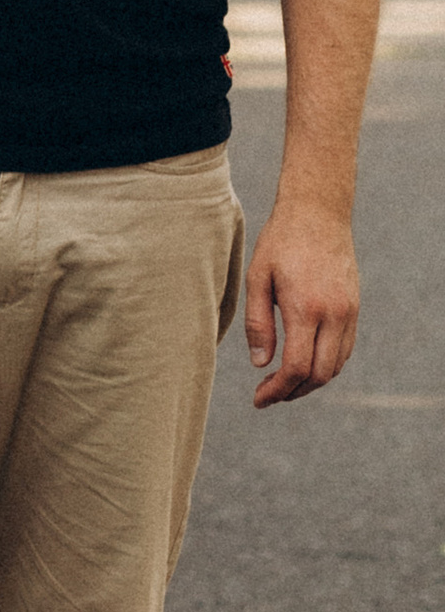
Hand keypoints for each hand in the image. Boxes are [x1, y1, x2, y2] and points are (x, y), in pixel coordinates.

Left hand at [244, 195, 358, 405]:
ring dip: (310, 382)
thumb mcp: (258, 278)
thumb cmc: (280, 241)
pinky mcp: (354, 307)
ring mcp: (348, 312)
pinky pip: (345, 349)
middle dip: (293, 392)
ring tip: (283, 383)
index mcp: (305, 309)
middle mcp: (333, 315)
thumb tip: (260, 364)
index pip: (296, 368)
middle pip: (319, 375)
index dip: (277, 391)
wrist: (318, 212)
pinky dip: (325, 365)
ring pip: (335, 365)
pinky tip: (304, 363)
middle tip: (268, 395)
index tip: (259, 399)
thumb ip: (258, 324)